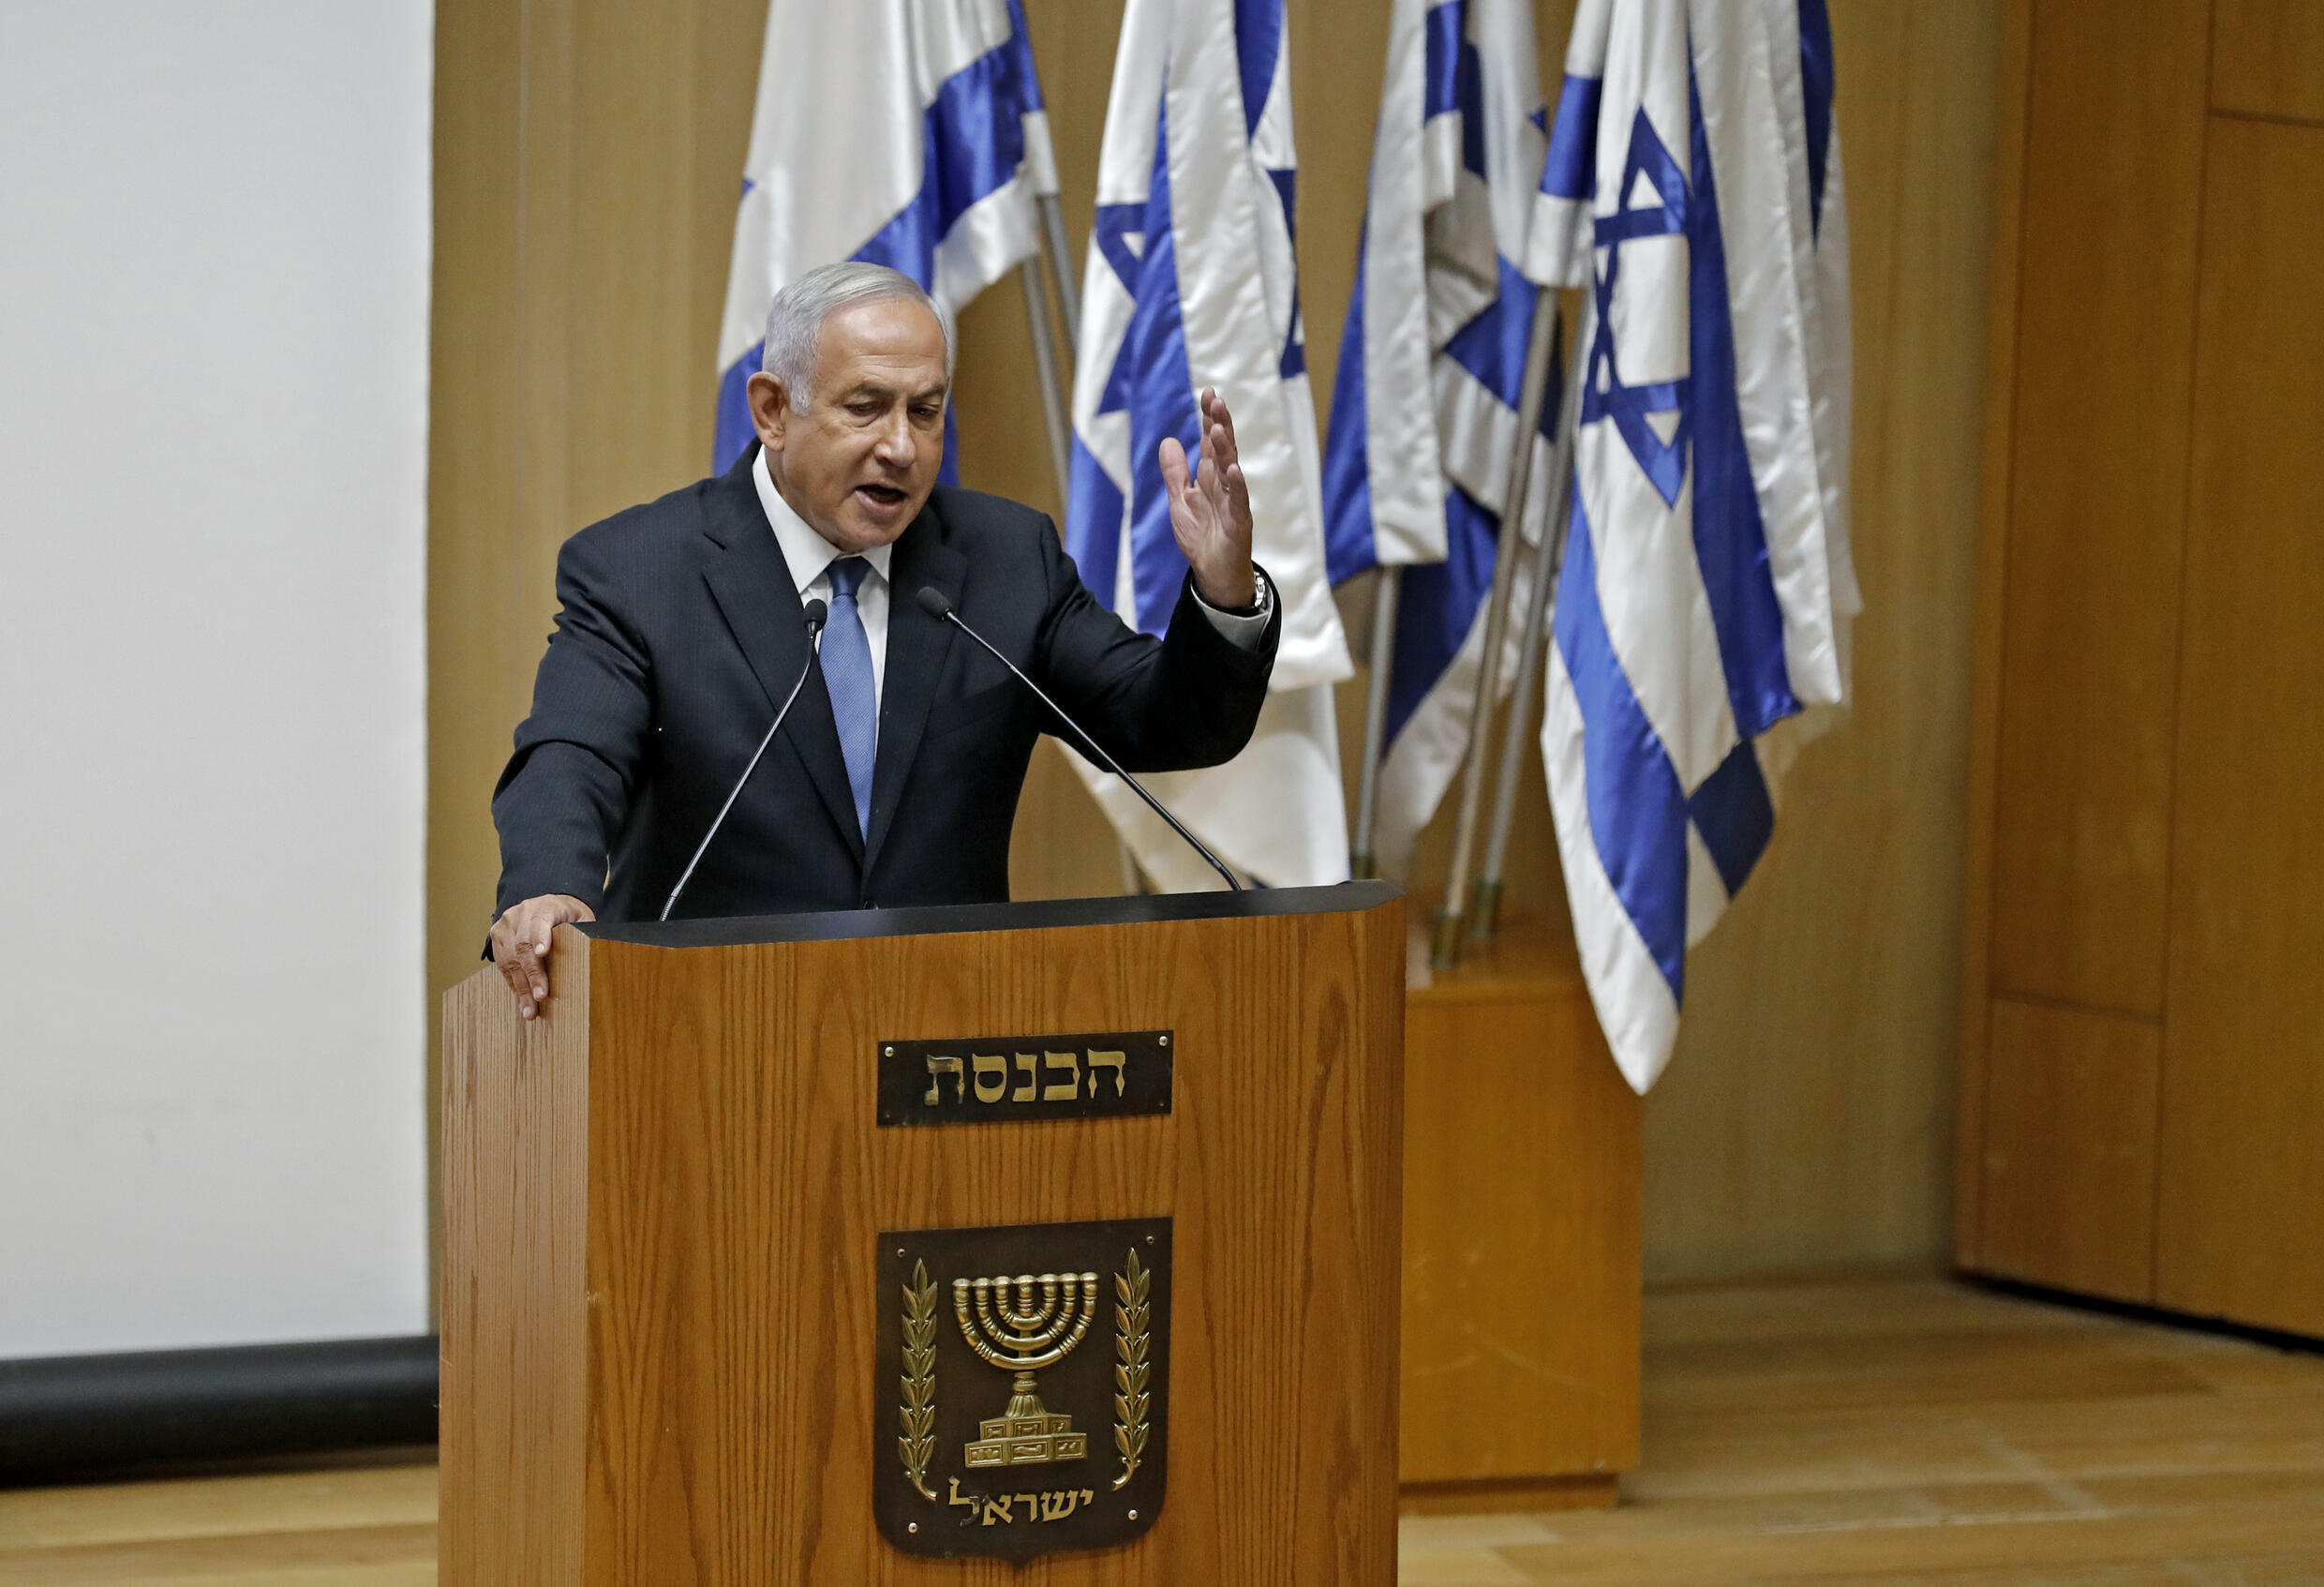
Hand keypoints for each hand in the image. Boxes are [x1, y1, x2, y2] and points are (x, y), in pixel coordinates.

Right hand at [490, 894, 595, 1020]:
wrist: (545, 903)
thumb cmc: (568, 915)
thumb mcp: (582, 918)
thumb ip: (586, 931)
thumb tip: (596, 953)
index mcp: (545, 906)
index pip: (541, 920)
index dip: (541, 937)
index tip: (543, 953)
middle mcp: (522, 913)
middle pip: (523, 945)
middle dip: (532, 973)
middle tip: (540, 996)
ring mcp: (506, 924)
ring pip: (510, 958)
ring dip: (521, 987)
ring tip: (530, 1009)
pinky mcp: (497, 936)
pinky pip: (503, 964)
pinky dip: (514, 984)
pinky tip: (522, 1000)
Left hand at [1159, 387, 1256, 608]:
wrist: (1213, 572)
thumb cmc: (1201, 536)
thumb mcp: (1180, 500)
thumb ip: (1175, 472)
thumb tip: (1168, 440)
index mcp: (1209, 476)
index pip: (1211, 441)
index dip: (1209, 418)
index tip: (1208, 393)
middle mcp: (1223, 484)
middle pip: (1223, 448)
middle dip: (1219, 423)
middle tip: (1215, 399)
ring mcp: (1233, 501)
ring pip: (1230, 468)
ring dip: (1225, 448)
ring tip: (1217, 427)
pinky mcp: (1238, 521)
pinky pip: (1238, 500)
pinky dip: (1236, 485)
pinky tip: (1232, 469)